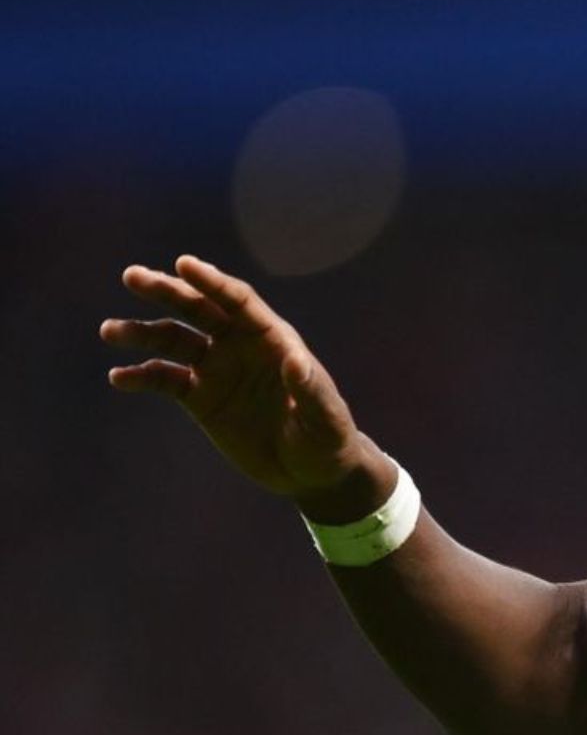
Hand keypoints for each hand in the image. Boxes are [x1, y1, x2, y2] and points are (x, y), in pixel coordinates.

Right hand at [102, 255, 389, 517]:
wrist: (311, 471)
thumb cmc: (328, 437)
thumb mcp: (325, 416)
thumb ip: (310, 389)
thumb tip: (297, 363)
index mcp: (273, 339)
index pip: (238, 301)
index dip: (212, 282)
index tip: (184, 264)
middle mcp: (240, 346)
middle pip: (199, 309)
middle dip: (167, 291)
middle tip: (132, 277)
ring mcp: (218, 370)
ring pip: (174, 341)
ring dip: (142, 333)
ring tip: (110, 331)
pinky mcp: (201, 398)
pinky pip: (164, 381)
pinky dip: (141, 377)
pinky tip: (118, 377)